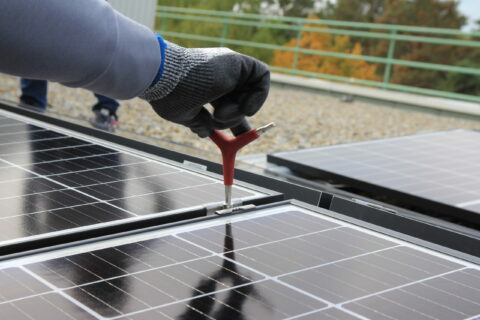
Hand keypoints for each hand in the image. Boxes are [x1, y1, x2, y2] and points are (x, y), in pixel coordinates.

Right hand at [140, 42, 269, 137]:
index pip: (226, 102)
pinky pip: (262, 75)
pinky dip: (258, 95)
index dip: (232, 121)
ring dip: (239, 113)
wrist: (164, 77)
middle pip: (240, 98)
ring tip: (220, 115)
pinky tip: (243, 106)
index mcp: (205, 85)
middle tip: (238, 137)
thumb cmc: (170, 95)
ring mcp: (229, 67)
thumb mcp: (185, 114)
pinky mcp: (238, 61)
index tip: (235, 138)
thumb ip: (199, 122)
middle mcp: (219, 75)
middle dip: (239, 120)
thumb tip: (206, 132)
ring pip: (249, 93)